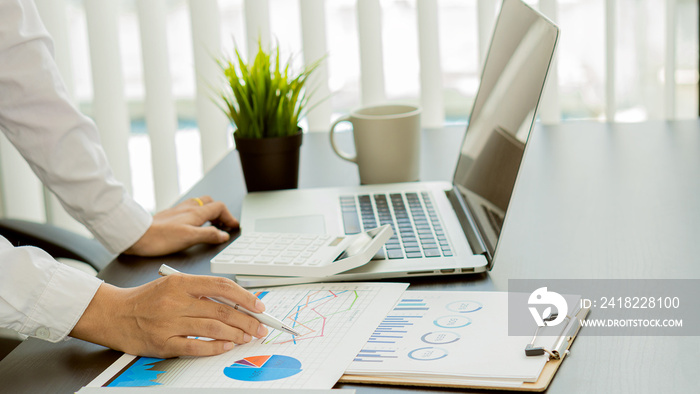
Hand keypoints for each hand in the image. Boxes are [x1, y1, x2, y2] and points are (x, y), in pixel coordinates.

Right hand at [70, 273, 268, 357]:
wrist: (112, 313)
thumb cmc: (146, 299)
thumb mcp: (173, 285)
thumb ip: (201, 292)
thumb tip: (236, 303)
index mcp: (180, 282)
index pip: (222, 286)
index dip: (245, 297)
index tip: (259, 306)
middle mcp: (175, 300)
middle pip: (221, 309)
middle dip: (247, 320)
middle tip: (261, 327)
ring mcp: (168, 322)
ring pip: (212, 327)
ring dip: (236, 333)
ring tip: (248, 336)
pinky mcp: (162, 343)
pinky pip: (195, 346)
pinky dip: (215, 347)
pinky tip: (227, 346)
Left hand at [124, 195, 238, 255]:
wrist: (137, 236)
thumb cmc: (160, 238)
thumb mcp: (190, 238)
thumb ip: (209, 235)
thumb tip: (224, 235)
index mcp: (196, 213)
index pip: (219, 208)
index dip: (229, 216)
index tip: (234, 226)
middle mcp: (188, 209)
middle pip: (210, 203)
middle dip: (220, 212)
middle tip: (224, 224)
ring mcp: (178, 211)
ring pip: (198, 205)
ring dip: (208, 212)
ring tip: (211, 224)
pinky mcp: (169, 216)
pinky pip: (188, 210)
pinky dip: (196, 216)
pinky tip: (192, 225)